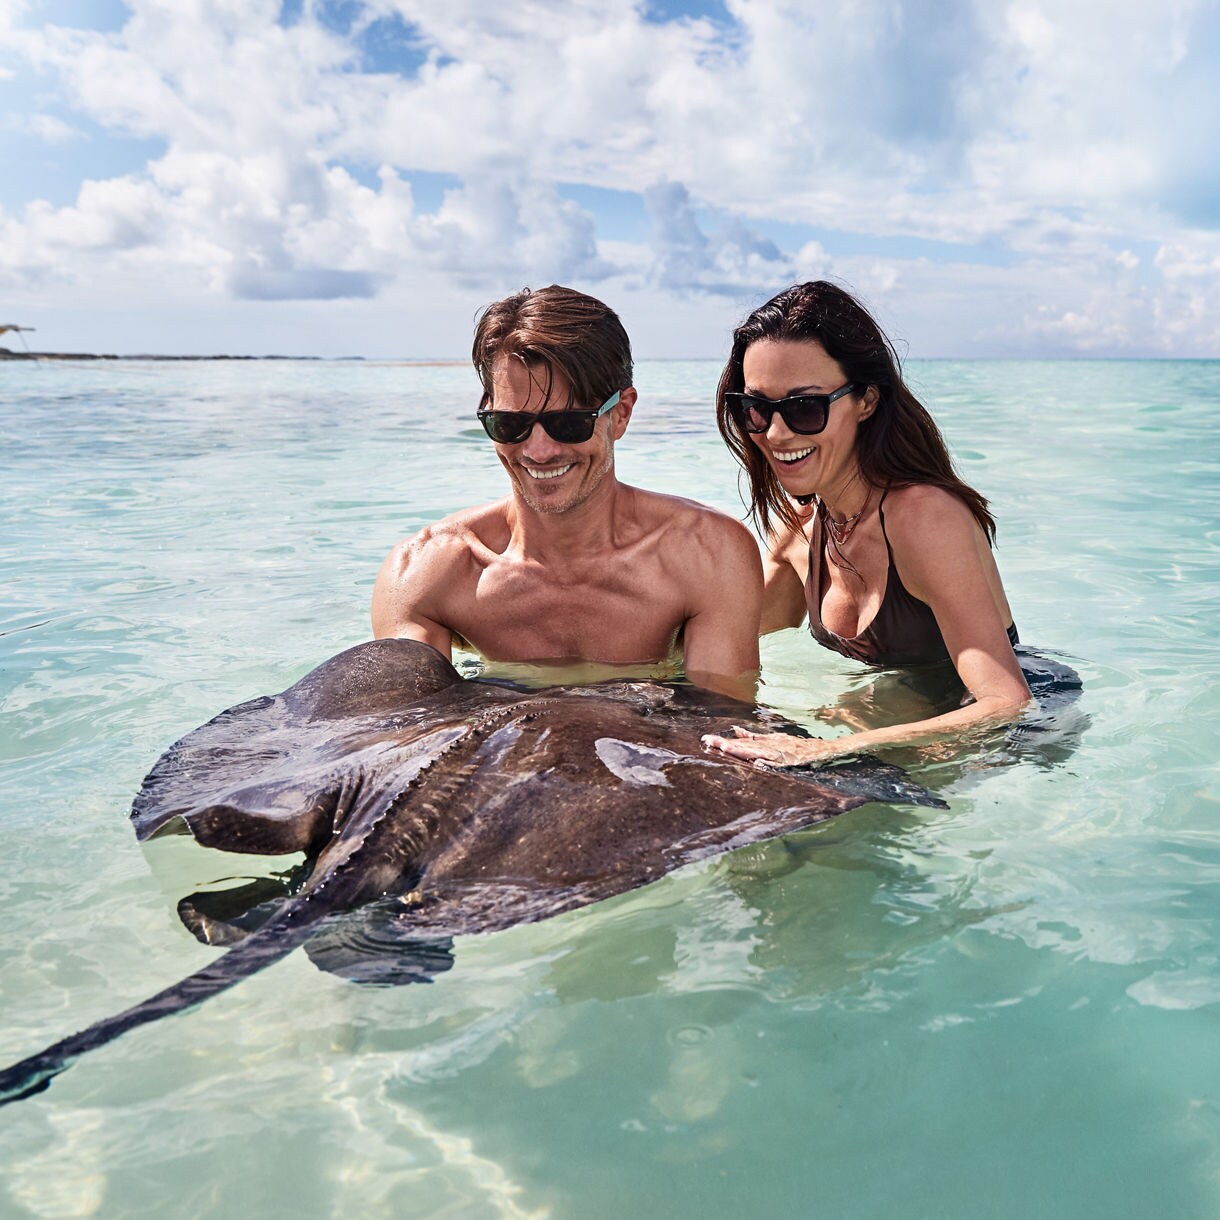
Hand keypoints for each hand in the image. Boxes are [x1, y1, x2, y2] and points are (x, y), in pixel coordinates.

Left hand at [700, 727, 843, 767]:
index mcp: (765, 742)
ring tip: (725, 749)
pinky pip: (778, 763)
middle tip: (707, 741)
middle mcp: (770, 746)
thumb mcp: (774, 739)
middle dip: (726, 744)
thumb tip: (735, 731)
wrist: (823, 749)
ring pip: (757, 752)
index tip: (706, 739)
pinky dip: (768, 762)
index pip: (740, 742)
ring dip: (742, 751)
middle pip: (744, 746)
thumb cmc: (796, 746)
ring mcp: (780, 754)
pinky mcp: (791, 761)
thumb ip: (754, 737)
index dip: (723, 741)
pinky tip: (758, 763)